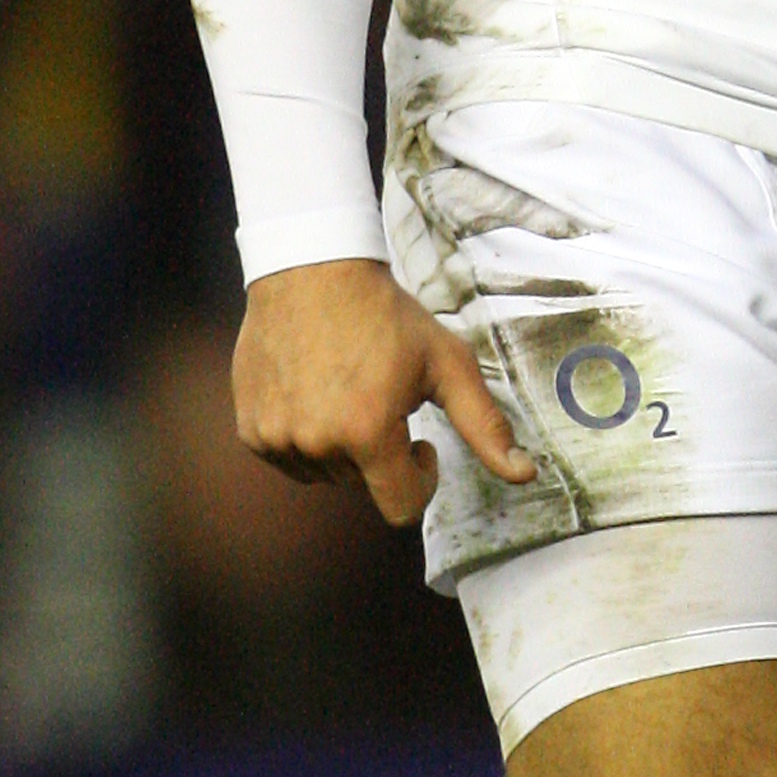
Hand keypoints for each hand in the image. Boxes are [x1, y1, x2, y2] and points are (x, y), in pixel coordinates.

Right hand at [232, 257, 536, 524]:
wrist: (312, 269)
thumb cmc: (386, 314)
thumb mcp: (446, 362)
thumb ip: (485, 425)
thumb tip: (525, 475)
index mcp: (368, 432)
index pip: (401, 507)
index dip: (419, 479)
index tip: (420, 440)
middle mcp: (318, 443)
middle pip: (363, 483)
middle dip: (379, 449)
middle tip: (381, 394)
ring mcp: (278, 438)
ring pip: (325, 472)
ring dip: (341, 444)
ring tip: (346, 387)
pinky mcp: (251, 429)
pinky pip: (288, 456)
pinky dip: (305, 435)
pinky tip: (314, 388)